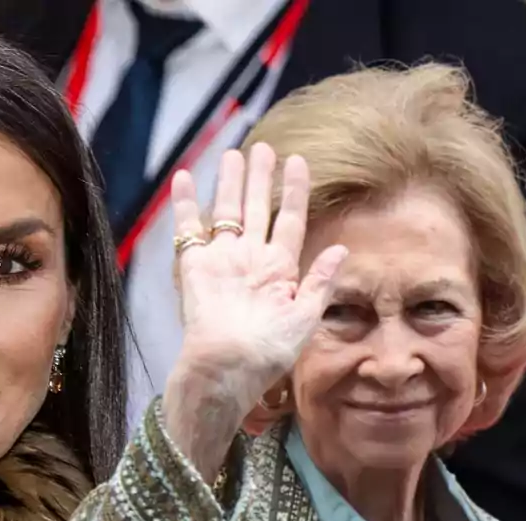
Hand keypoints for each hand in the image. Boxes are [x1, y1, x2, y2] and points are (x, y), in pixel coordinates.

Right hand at [161, 144, 346, 479]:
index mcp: (279, 271)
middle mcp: (250, 260)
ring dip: (229, 183)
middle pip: (257, 209)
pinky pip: (188, 229)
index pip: (290, 221)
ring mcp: (221, 261)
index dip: (295, 192)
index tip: (300, 162)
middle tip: (264, 147)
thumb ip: (320, 282)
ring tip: (233, 153)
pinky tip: (184, 177)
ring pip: (226, 211)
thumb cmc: (267, 351)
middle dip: (261, 178)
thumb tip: (341, 249)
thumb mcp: (305, 319)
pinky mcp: (194, 266)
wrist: (226, 368)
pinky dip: (184, 203)